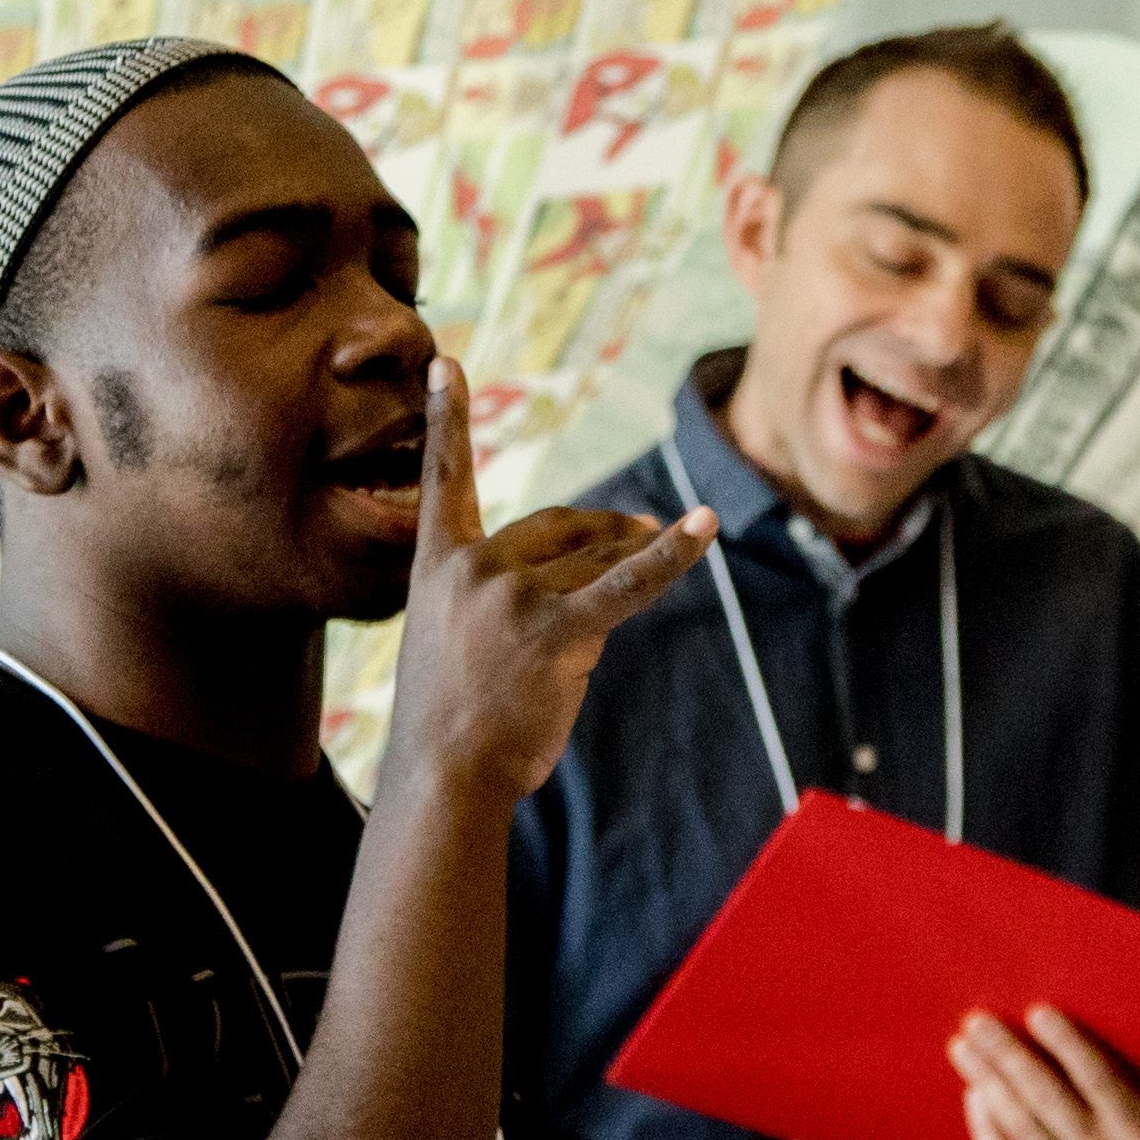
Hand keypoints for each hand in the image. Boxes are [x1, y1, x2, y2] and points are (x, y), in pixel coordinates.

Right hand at [380, 356, 716, 811]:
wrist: (443, 777)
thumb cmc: (453, 723)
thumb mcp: (456, 643)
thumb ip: (504, 599)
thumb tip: (592, 582)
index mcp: (436, 566)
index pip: (444, 479)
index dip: (447, 418)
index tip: (447, 361)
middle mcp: (471, 568)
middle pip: (557, 529)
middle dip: (606, 535)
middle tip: (644, 530)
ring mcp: (509, 597)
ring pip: (593, 564)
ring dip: (626, 572)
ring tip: (658, 553)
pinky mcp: (552, 631)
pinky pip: (625, 587)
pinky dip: (669, 557)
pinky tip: (703, 525)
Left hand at [947, 1006, 1139, 1139]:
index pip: (1097, 1080)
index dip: (1066, 1045)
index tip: (1038, 1011)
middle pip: (1046, 1101)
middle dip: (1007, 1058)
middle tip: (978, 1021)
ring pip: (1020, 1130)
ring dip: (986, 1086)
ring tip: (964, 1049)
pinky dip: (985, 1133)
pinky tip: (974, 1097)